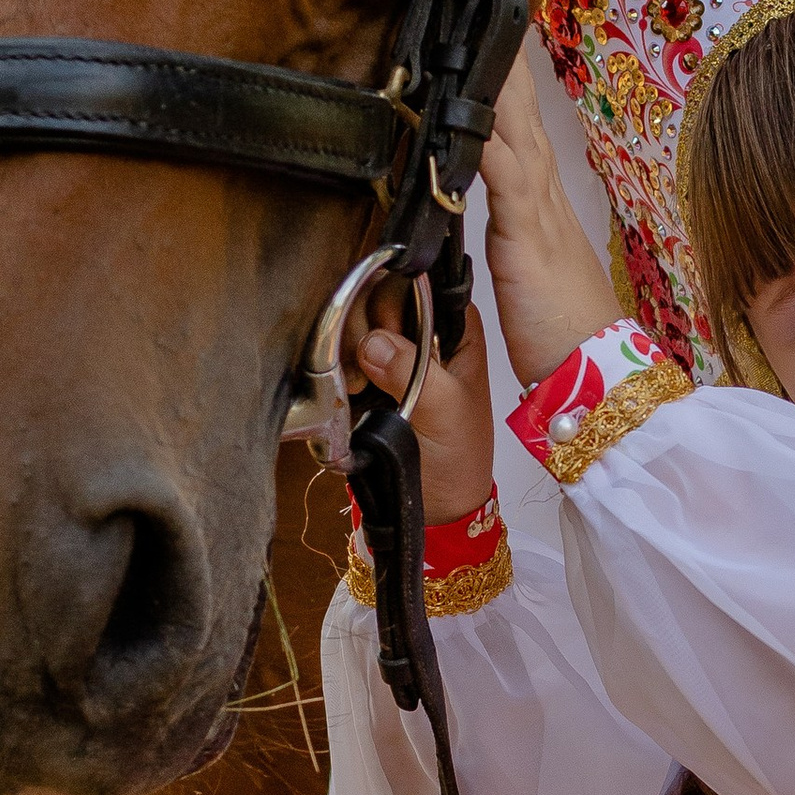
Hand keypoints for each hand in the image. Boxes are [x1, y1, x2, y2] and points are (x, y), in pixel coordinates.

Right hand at [358, 299, 494, 524]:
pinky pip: (339, 357)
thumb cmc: (458, 459)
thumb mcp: (447, 414)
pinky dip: (335, 371)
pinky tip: (346, 392)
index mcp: (455, 331)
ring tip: (360, 388)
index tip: (386, 332)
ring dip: (347, 352)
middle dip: (366, 329)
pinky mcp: (363, 380)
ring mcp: (390, 357)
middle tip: (370, 369)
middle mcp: (421, 336)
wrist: (436, 508)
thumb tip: (372, 341)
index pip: (421, 286)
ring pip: (353, 325)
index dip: (396, 301)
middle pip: (378, 300)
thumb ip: (414, 374)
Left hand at [480, 59, 616, 387]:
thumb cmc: (561, 331)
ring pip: (516, 136)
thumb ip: (508, 229)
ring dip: (501, 88)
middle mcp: (544, 198)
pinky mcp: (528, 242)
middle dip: (507, 65)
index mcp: (541, 204)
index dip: (509, 84)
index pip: (521, 129)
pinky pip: (506, 183)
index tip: (494, 41)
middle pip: (522, 116)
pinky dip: (491, 147)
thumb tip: (484, 202)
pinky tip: (477, 116)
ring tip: (483, 41)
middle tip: (487, 12)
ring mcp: (539, 216)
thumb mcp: (526, 268)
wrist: (595, 374)